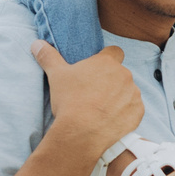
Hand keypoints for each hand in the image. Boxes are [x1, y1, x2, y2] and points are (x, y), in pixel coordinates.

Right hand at [30, 41, 142, 157]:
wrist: (82, 132)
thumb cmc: (69, 101)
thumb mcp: (55, 75)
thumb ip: (48, 56)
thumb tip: (37, 43)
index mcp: (107, 62)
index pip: (114, 52)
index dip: (107, 59)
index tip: (97, 70)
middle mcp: (124, 75)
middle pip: (120, 74)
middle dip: (111, 81)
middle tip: (94, 94)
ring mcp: (133, 94)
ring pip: (128, 92)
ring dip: (119, 98)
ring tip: (101, 110)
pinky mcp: (137, 112)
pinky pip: (134, 110)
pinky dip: (125, 114)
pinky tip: (111, 120)